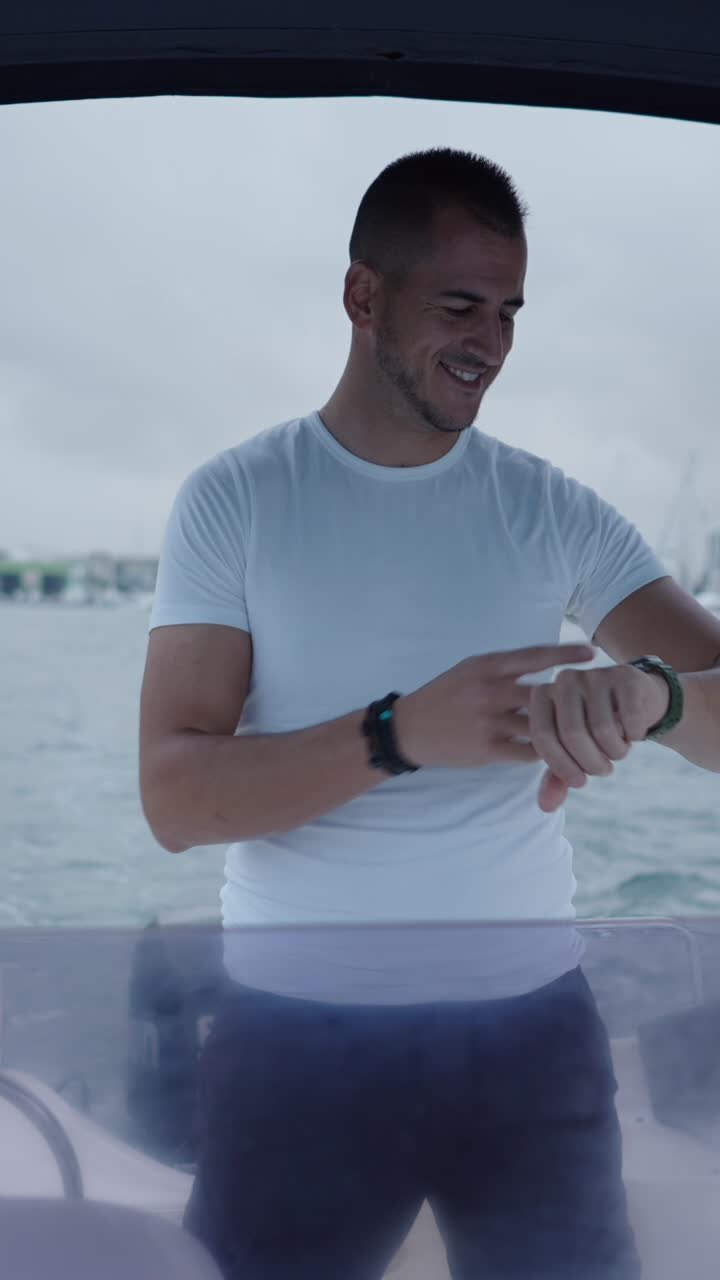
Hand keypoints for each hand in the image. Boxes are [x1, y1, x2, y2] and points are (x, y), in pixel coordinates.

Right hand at [393, 644, 594, 769]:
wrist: (410, 728)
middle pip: (545, 694)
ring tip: (581, 735)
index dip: (566, 654)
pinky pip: (529, 752)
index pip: (535, 656)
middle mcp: (489, 690)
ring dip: (561, 731)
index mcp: (487, 666)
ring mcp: (488, 721)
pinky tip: (551, 751)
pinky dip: (544, 751)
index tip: (592, 653)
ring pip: (541, 726)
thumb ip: (505, 667)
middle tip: (595, 705)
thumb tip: (549, 665)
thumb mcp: (471, 669)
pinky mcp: (486, 749)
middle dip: (571, 701)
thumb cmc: (446, 695)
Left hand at [530, 663, 670, 812]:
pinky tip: (633, 733)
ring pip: (603, 729)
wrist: (636, 703)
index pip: (542, 737)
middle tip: (603, 770)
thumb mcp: (573, 754)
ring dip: (615, 753)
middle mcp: (564, 680)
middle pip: (573, 734)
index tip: (579, 782)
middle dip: (591, 764)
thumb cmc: (595, 731)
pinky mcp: (625, 676)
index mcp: (541, 696)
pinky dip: (634, 737)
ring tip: (617, 752)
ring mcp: (594, 675)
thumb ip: (557, 778)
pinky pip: (630, 720)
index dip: (562, 767)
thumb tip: (545, 807)